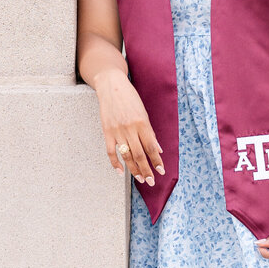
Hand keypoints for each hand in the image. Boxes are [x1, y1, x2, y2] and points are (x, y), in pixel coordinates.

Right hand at [93, 70, 164, 186]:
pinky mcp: (107, 131)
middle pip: (139, 154)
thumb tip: (158, 149)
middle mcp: (130, 128)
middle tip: (151, 181)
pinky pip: (111, 151)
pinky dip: (115, 163)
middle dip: (146, 170)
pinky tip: (121, 172)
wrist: (111, 86)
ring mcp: (117, 131)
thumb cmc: (130, 98)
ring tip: (140, 178)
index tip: (161, 171)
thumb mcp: (144, 112)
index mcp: (142, 123)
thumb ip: (150, 132)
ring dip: (134, 169)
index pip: (151, 147)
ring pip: (126, 155)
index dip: (157, 161)